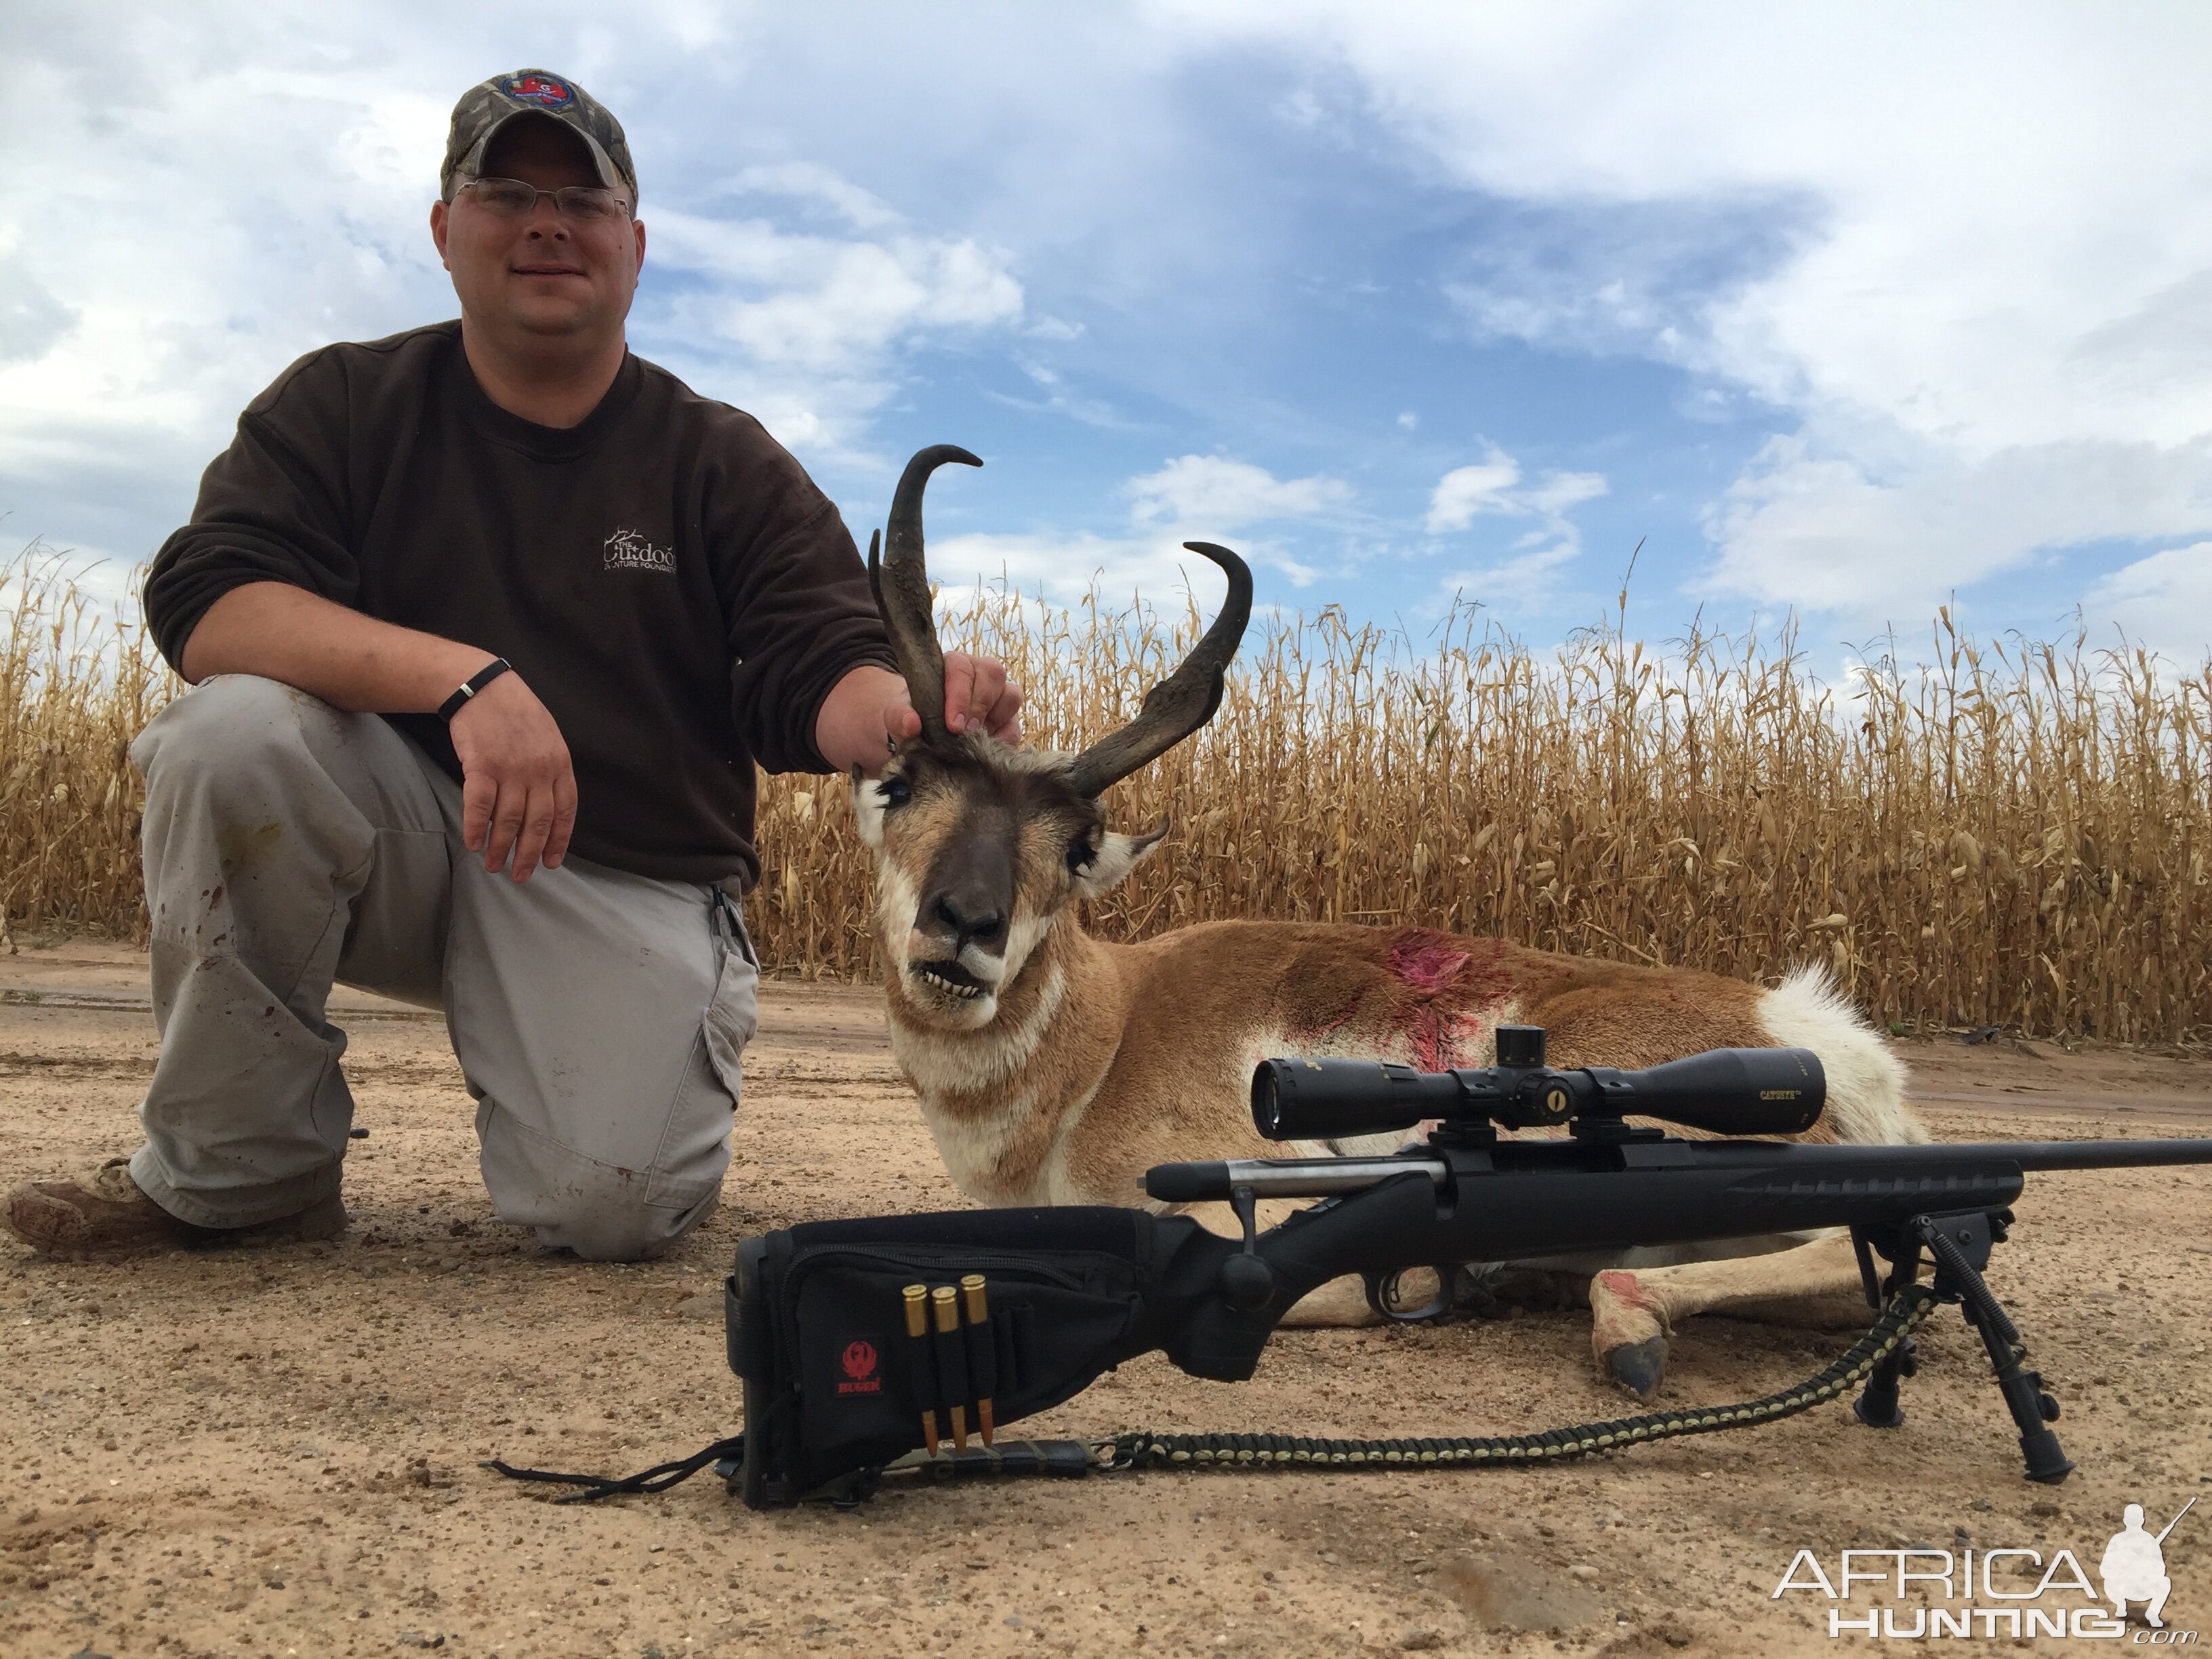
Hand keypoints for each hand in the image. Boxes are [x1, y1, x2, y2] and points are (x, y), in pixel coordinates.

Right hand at [447, 670, 578, 881]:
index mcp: (559, 764)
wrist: (483, 686)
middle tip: (521, 876)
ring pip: (508, 820)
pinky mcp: (481, 766)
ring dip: (500, 848)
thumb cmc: (516, 713)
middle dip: (529, 854)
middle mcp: (539, 770)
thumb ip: (551, 770)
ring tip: (493, 866)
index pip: (565, 812)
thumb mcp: (548, 738)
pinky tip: (472, 844)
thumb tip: (548, 807)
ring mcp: (510, 768)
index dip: (558, 841)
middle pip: (537, 823)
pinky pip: (479, 806)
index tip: (550, 863)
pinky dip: (476, 828)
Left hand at [883, 651, 1024, 747]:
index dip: (960, 695)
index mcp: (952, 664)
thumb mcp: (898, 715)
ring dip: (996, 718)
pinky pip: (1015, 726)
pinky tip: (988, 750)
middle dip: (979, 704)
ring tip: (976, 739)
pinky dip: (1005, 739)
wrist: (924, 733)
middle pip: (993, 673)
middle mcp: (979, 673)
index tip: (953, 725)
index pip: (961, 668)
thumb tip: (912, 724)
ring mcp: (998, 695)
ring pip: (1011, 695)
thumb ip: (900, 716)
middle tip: (965, 732)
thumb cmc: (914, 715)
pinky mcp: (1008, 719)